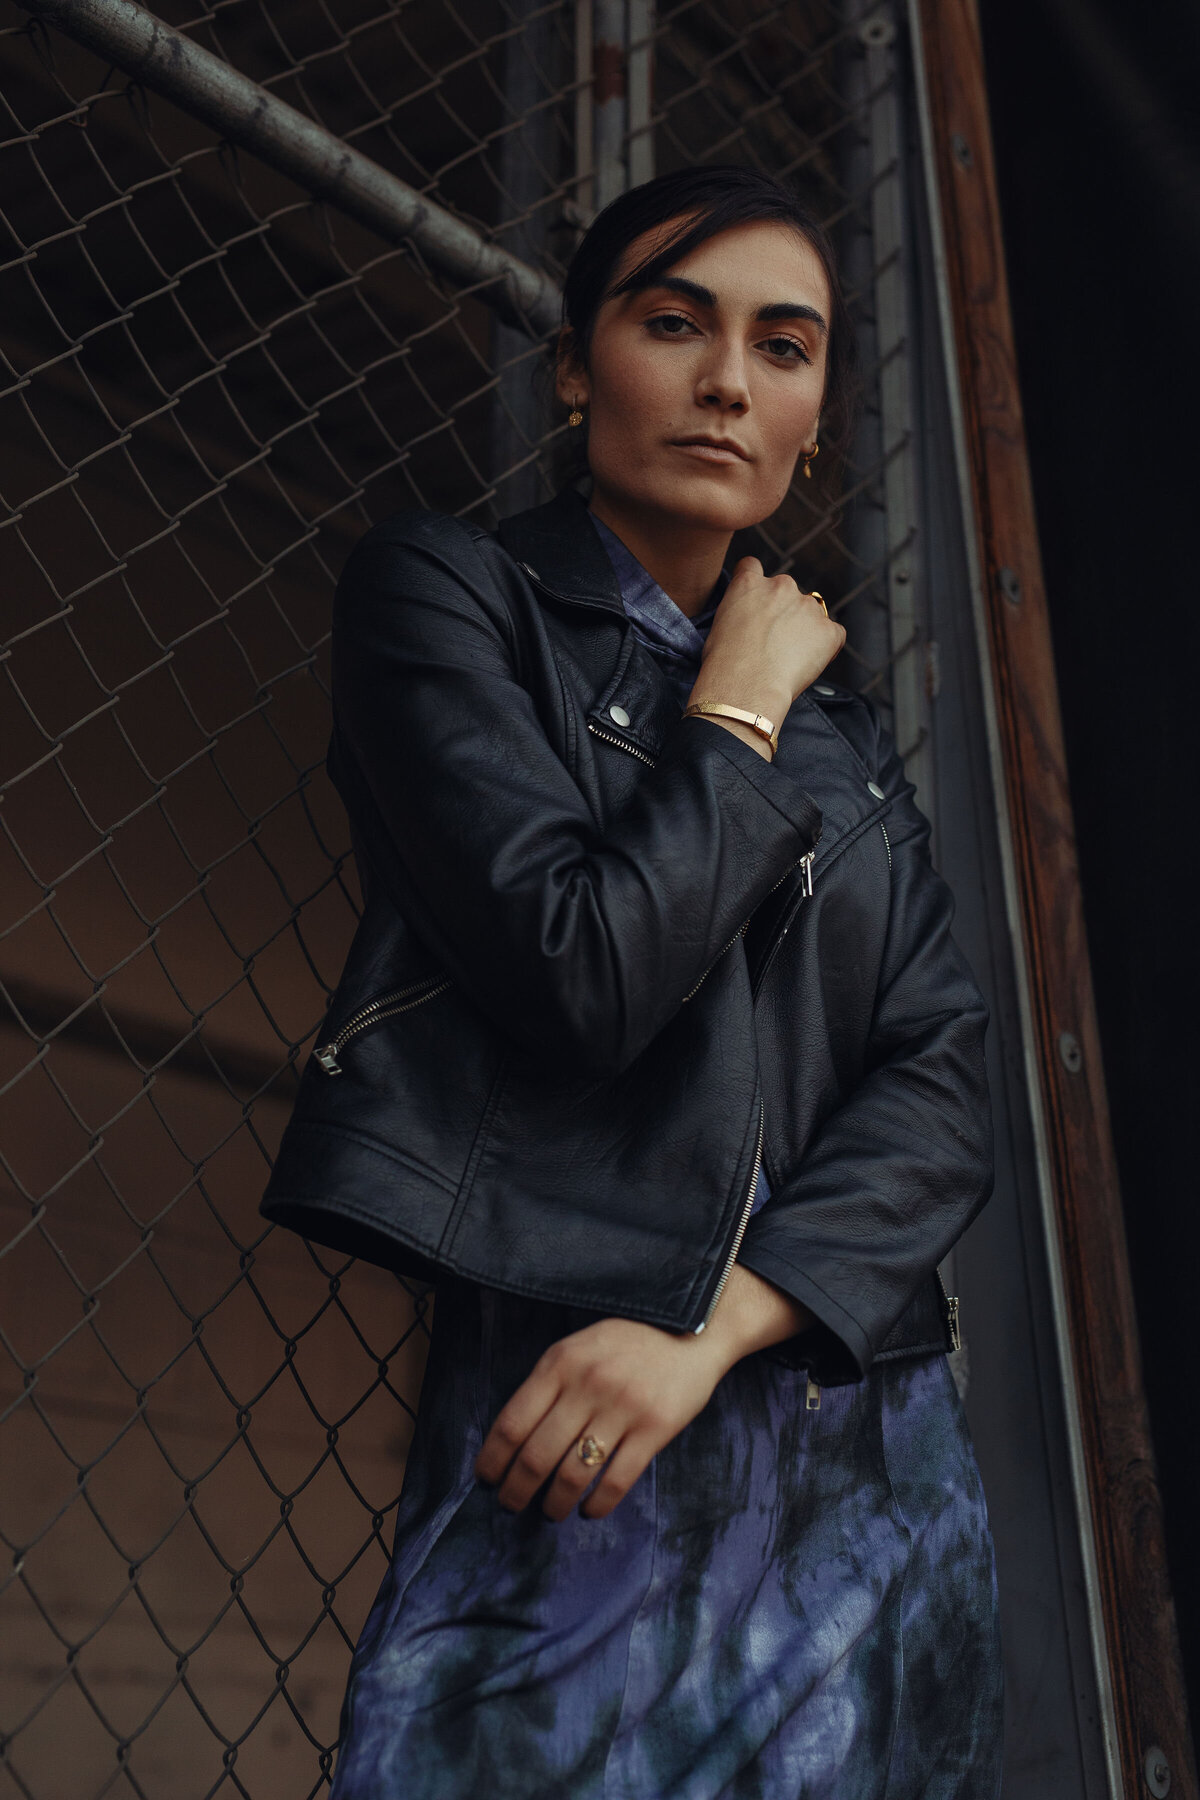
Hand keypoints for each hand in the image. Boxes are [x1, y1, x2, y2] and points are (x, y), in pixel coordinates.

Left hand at [474, 1268, 813, 1520]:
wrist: (695, 1330)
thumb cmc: (628, 1341)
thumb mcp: (580, 1346)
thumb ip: (550, 1382)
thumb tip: (514, 1437)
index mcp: (561, 1363)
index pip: (512, 1422)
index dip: (493, 1459)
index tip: (486, 1478)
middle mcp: (587, 1385)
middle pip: (536, 1455)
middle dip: (516, 1490)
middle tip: (511, 1504)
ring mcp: (623, 1408)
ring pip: (573, 1474)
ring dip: (553, 1503)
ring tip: (548, 1512)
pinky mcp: (655, 1429)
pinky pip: (616, 1480)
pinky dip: (596, 1504)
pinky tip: (588, 1510)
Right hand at [687, 557, 845, 756]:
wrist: (744, 687)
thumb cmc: (724, 664)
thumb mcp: (719, 624)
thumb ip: (739, 610)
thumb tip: (749, 621)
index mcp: (750, 583)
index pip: (752, 567)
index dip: (755, 585)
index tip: (756, 602)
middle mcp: (781, 586)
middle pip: (786, 591)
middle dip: (783, 611)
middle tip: (772, 641)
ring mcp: (808, 607)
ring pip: (811, 613)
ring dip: (804, 629)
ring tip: (788, 659)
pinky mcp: (829, 631)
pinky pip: (833, 635)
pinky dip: (825, 648)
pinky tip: (807, 664)